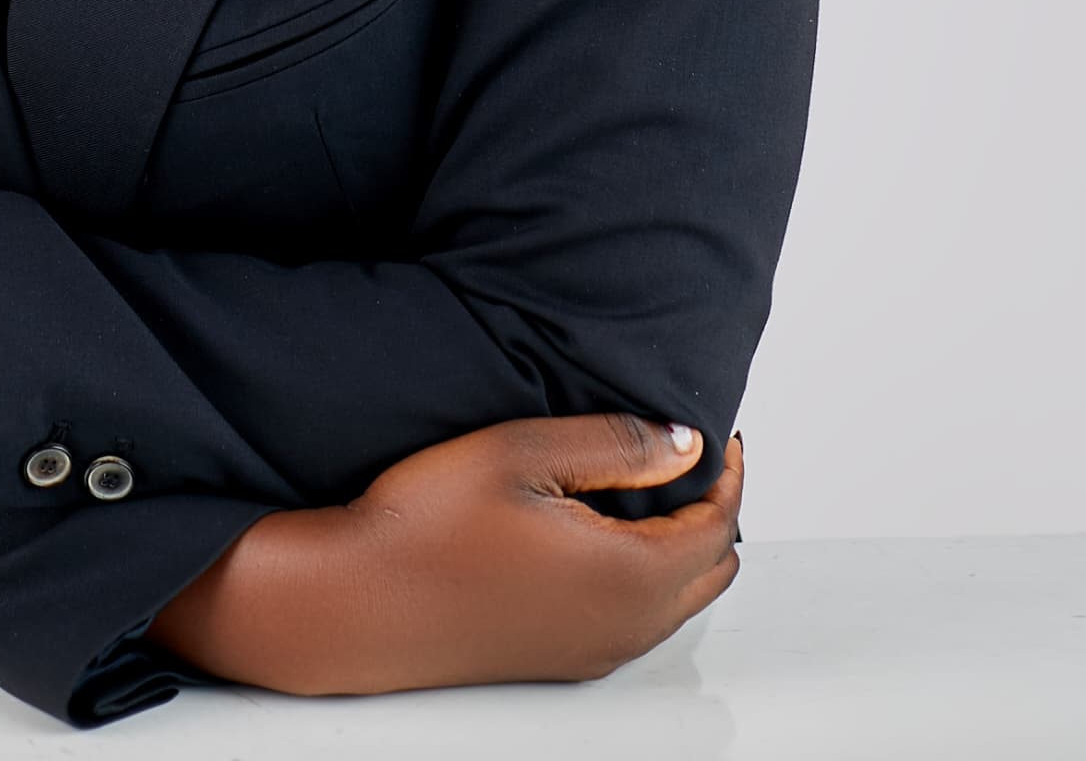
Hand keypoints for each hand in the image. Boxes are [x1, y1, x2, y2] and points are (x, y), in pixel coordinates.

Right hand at [151, 413, 742, 694]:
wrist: (360, 602)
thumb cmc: (426, 523)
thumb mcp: (520, 452)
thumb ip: (614, 444)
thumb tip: (684, 444)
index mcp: (627, 575)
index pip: (718, 523)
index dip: (726, 470)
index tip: (717, 428)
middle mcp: (623, 625)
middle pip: (712, 568)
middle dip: (712, 505)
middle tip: (688, 451)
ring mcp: (594, 649)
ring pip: (679, 598)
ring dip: (681, 541)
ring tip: (649, 480)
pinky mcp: (563, 657)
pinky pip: (639, 618)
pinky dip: (648, 573)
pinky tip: (604, 531)